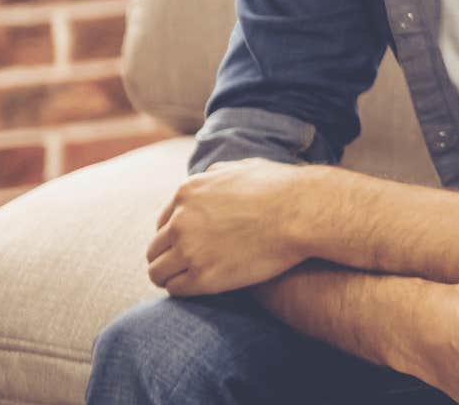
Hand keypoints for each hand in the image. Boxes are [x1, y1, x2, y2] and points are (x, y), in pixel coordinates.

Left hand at [147, 159, 309, 294]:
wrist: (303, 213)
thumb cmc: (282, 188)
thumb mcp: (243, 169)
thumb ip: (217, 176)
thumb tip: (208, 180)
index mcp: (188, 193)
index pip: (163, 222)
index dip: (175, 236)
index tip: (188, 245)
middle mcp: (181, 221)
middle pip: (155, 248)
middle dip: (169, 256)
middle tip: (186, 266)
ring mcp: (190, 250)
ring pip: (158, 272)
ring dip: (170, 275)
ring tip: (188, 280)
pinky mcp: (204, 277)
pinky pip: (176, 289)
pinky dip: (183, 290)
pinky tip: (199, 288)